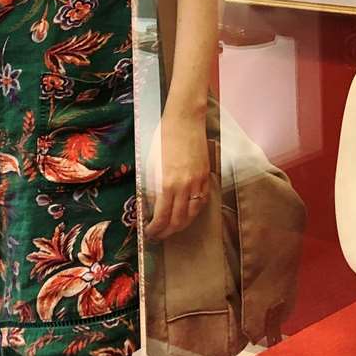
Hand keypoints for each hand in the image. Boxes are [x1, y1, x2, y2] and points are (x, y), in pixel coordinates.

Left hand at [143, 110, 210, 240]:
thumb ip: (151, 187)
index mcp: (167, 184)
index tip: (149, 233)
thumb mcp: (151, 164)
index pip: (162, 217)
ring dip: (182, 224)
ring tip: (173, 227)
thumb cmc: (163, 138)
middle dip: (168, 231)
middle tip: (159, 235)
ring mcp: (198, 181)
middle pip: (179, 220)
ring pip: (193, 213)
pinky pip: (202, 200)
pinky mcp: (206, 175)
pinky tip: (188, 212)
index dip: (155, 229)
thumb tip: (150, 205)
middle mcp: (185, 186)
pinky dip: (195, 210)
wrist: (184, 120)